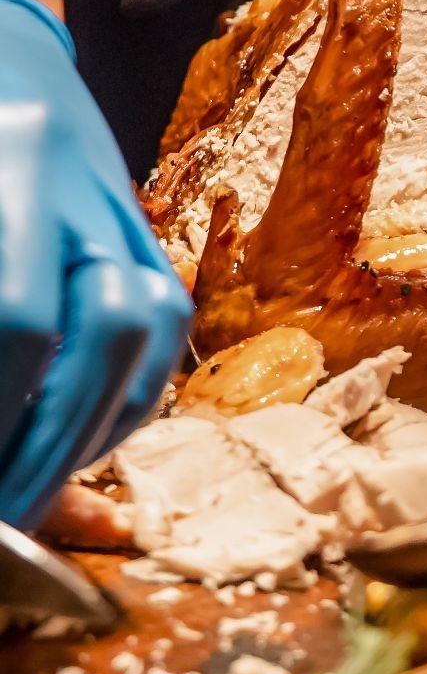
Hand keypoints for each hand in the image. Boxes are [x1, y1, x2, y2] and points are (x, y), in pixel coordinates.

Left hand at [0, 0, 188, 528]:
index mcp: (11, 162)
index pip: (16, 322)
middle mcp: (77, 185)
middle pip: (99, 337)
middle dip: (44, 445)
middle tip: (1, 511)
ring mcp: (119, 203)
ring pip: (150, 332)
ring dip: (96, 431)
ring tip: (37, 491)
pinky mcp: (140, 223)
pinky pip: (163, 322)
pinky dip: (127, 394)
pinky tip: (78, 437)